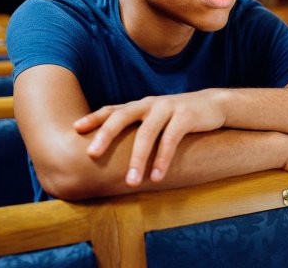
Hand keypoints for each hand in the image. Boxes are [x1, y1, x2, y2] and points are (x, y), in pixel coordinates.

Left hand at [73, 90, 226, 185]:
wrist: (212, 105)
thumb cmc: (178, 118)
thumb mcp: (155, 120)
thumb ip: (137, 130)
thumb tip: (112, 157)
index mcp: (139, 106)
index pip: (113, 110)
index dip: (94, 118)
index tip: (75, 129)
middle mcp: (149, 104)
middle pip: (123, 116)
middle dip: (106, 134)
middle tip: (92, 153)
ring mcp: (167, 108)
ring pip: (147, 132)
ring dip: (138, 159)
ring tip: (132, 182)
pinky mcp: (185, 116)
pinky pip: (171, 139)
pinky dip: (163, 158)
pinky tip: (158, 176)